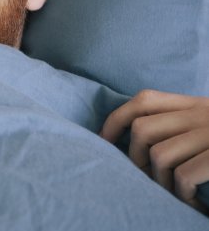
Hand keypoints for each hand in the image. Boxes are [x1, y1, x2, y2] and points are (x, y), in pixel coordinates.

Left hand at [100, 89, 208, 213]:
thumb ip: (183, 125)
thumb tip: (137, 140)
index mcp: (198, 104)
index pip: (144, 99)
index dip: (116, 119)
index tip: (103, 140)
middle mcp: (204, 113)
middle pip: (142, 129)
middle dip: (132, 157)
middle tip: (142, 179)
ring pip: (159, 155)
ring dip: (160, 182)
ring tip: (174, 195)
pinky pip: (185, 175)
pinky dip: (183, 194)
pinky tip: (194, 203)